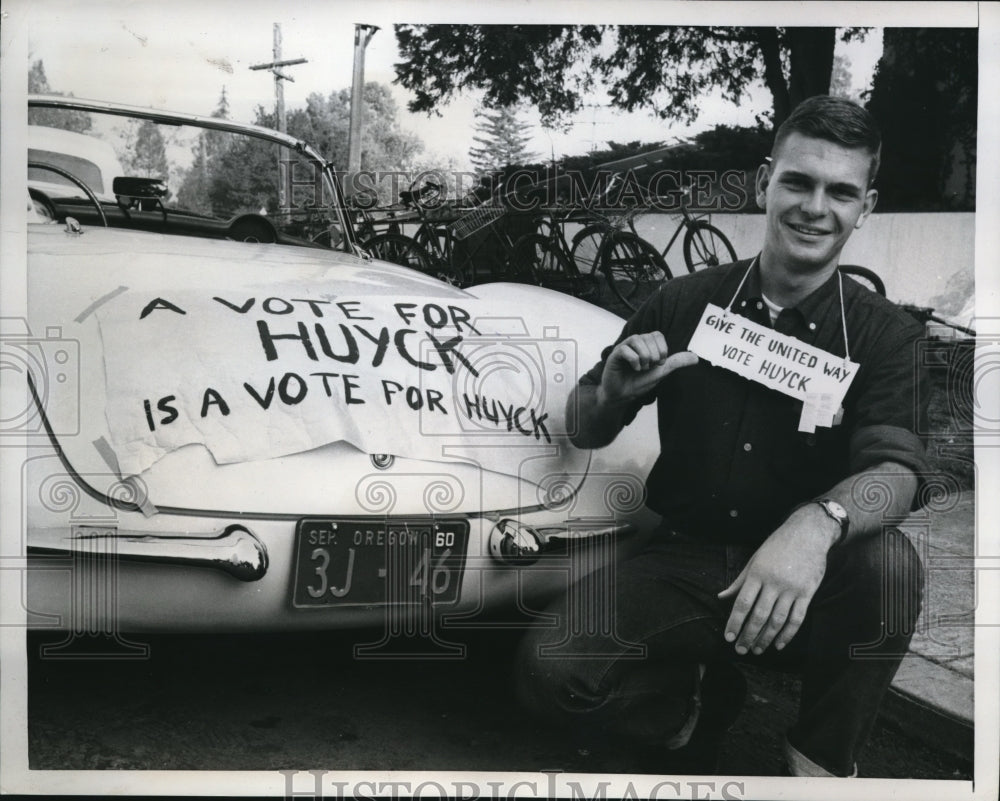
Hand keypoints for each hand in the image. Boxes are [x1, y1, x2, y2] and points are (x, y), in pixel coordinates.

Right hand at [598, 332, 696, 406]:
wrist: (623, 396)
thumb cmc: (639, 382)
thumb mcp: (661, 372)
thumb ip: (677, 363)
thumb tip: (696, 358)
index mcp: (646, 344)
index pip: (657, 335)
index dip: (662, 349)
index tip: (659, 363)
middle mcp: (634, 343)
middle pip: (648, 337)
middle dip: (653, 356)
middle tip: (648, 367)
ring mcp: (624, 347)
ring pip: (637, 340)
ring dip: (644, 357)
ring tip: (642, 368)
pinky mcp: (614, 355)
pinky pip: (625, 349)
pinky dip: (634, 361)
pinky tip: (634, 369)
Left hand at [717, 506, 838, 654]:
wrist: (808, 533)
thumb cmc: (777, 546)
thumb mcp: (754, 559)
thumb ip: (739, 581)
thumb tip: (721, 597)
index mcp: (757, 573)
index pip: (742, 603)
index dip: (734, 622)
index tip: (728, 637)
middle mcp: (774, 583)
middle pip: (759, 616)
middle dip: (748, 635)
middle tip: (740, 649)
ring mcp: (792, 589)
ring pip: (777, 620)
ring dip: (766, 638)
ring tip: (757, 649)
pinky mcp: (807, 593)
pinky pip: (797, 618)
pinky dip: (788, 634)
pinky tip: (779, 644)